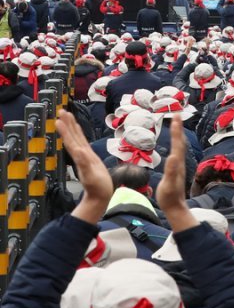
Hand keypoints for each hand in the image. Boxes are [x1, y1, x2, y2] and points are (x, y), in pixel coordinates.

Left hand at [57, 110, 112, 224]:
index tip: (59, 119)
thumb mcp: (92, 176)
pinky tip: (78, 130)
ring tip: (67, 115)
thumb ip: (85, 164)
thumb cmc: (98, 188)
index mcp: (81, 157)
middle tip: (62, 111)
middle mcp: (81, 155)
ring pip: (77, 138)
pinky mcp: (90, 158)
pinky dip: (79, 135)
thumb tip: (78, 151)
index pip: (71, 141)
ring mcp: (85, 156)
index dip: (65, 131)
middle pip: (72, 137)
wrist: (100, 197)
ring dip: (71, 127)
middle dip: (67, 124)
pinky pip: (83, 142)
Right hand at [156, 118, 196, 232]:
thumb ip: (171, 171)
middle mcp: (179, 162)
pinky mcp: (176, 170)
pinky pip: (176, 152)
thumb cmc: (170, 198)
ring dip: (177, 134)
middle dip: (178, 127)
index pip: (177, 143)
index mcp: (177, 163)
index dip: (176, 129)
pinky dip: (175, 144)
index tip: (176, 116)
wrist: (175, 208)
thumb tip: (173, 157)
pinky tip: (174, 144)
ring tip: (176, 124)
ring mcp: (178, 166)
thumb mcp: (169, 185)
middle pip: (179, 141)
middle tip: (177, 114)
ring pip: (179, 146)